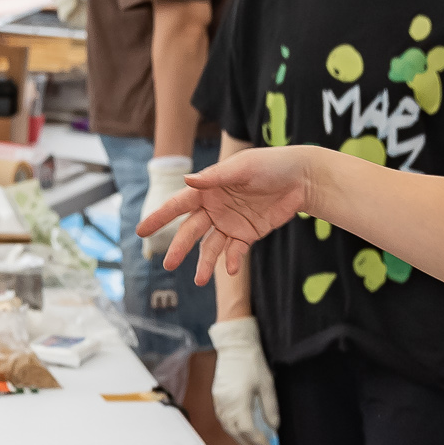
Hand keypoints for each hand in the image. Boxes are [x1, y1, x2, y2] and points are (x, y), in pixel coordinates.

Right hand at [140, 146, 315, 284]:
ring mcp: (230, 223)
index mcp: (208, 189)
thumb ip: (215, 177)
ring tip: (199, 280)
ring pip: (210, 246)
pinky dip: (230, 261)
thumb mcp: (243, 168)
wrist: (302, 178)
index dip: (160, 217)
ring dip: (204, 263)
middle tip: (168, 264)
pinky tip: (228, 269)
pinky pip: (234, 251)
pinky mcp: (247, 234)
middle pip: (191, 230)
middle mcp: (214, 208)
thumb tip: (187, 181)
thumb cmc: (270, 165)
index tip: (141, 230)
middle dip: (179, 247)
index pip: (178, 205)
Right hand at [207, 318, 279, 444]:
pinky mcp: (217, 398)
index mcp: (239, 402)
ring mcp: (219, 402)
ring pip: (228, 429)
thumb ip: (270, 408)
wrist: (234, 346)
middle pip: (236, 434)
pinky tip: (241, 432)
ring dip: (240, 440)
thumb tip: (274, 428)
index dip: (258, 443)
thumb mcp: (267, 385)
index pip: (247, 431)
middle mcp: (226, 405)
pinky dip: (233, 430)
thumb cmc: (252, 363)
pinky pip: (223, 420)